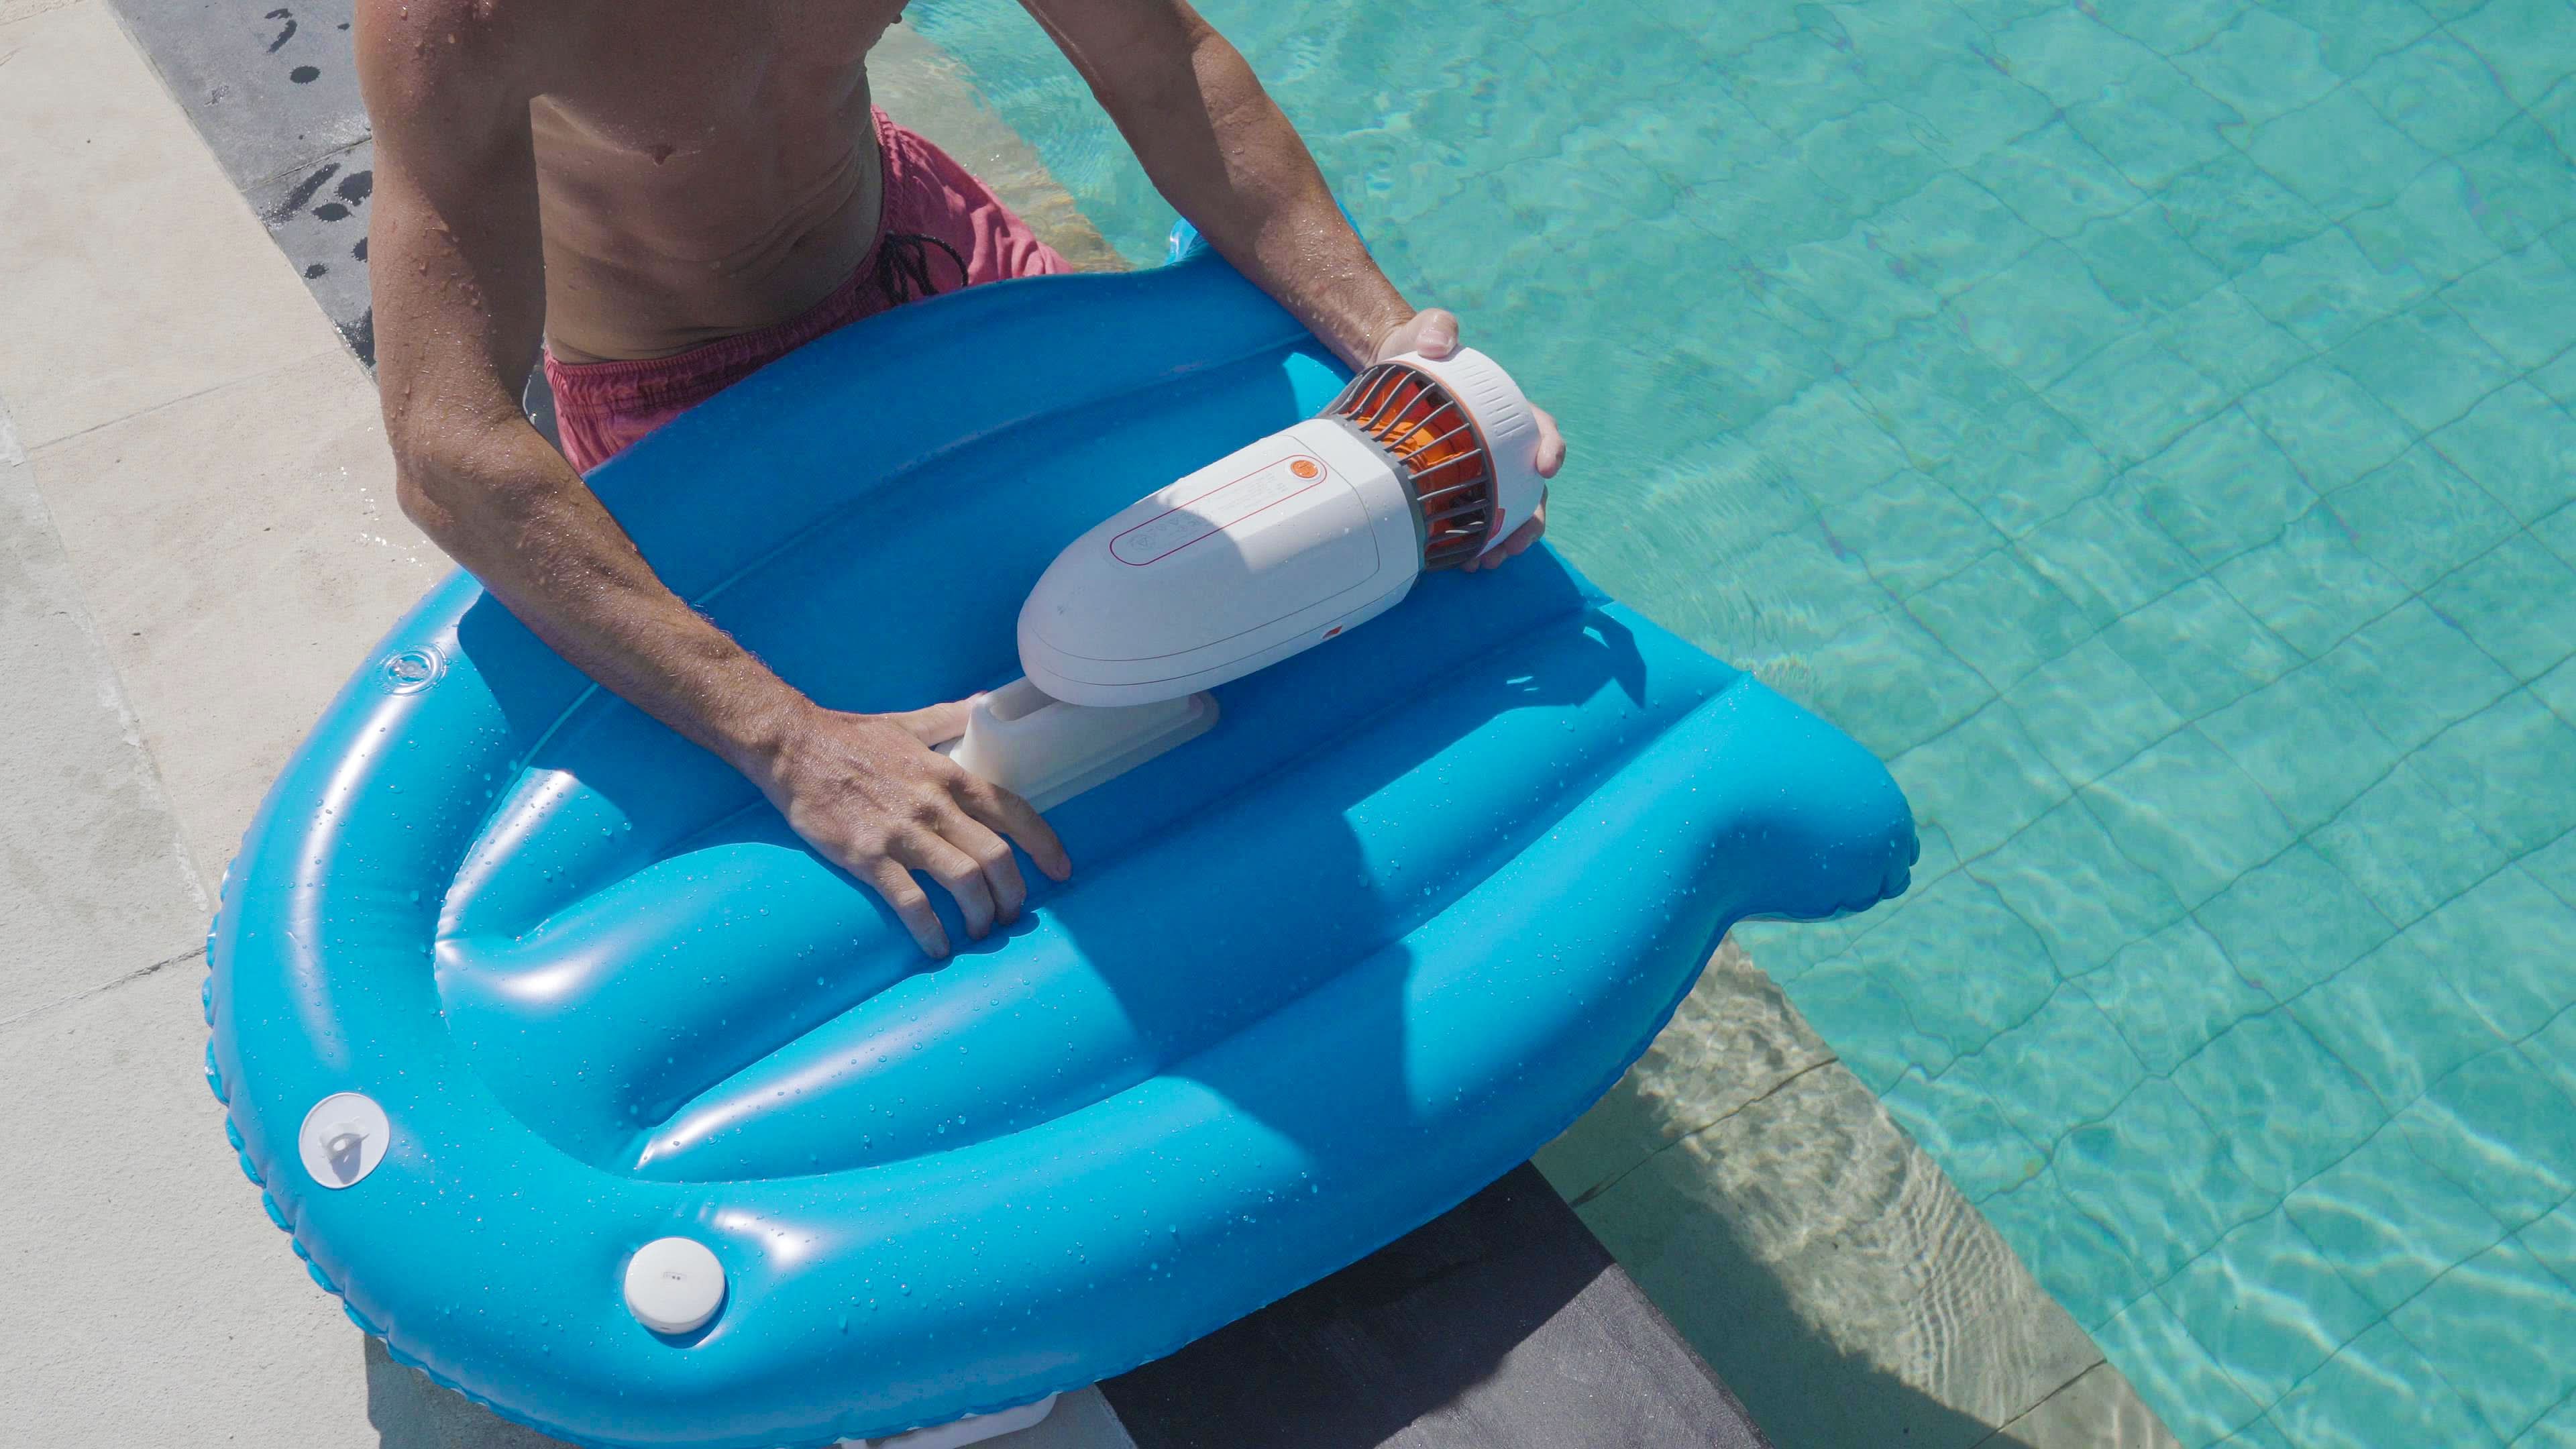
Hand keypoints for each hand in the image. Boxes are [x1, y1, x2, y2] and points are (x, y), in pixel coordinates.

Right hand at [750, 700, 1071, 958]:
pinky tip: (938, 948)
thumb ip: (951, 718)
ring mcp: (902, 833)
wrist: (792, 745)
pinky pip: (912, 903)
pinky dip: (931, 931)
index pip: (1013, 811)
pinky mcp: (868, 857)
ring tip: (978, 932)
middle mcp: (934, 805)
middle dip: (1013, 894)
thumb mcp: (909, 722)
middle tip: (1010, 914)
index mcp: (948, 774)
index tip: (1061, 870)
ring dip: (979, 916)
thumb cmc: (850, 735)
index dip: (1044, 844)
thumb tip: (986, 702)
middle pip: (996, 858)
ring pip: (964, 883)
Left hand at [1373, 308, 1563, 571]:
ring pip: (1508, 514)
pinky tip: (1461, 561)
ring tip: (1485, 562)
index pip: (1542, 431)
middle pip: (1532, 489)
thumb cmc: (1417, 351)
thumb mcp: (1426, 332)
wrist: (1388, 378)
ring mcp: (1484, 472)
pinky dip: (1473, 544)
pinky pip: (1475, 523)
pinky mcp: (1458, 489)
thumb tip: (1438, 340)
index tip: (1546, 466)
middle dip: (1531, 520)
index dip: (1551, 449)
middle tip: (1515, 542)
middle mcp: (1504, 448)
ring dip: (1504, 542)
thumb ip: (1436, 327)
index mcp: (1511, 412)